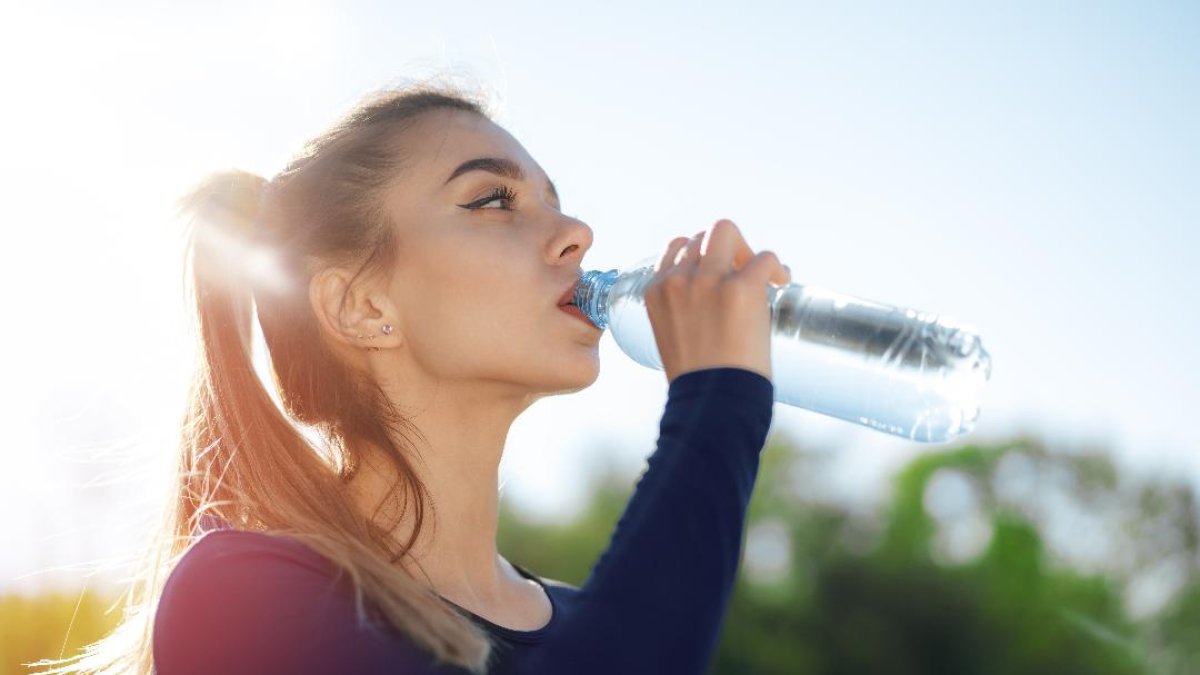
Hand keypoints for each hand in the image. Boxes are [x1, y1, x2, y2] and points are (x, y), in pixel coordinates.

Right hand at [645, 219, 790, 383]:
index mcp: (657, 292)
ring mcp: (709, 281)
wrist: (713, 402)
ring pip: (726, 231)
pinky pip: (764, 257)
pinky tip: (780, 282)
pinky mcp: (741, 287)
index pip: (676, 248)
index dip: (702, 254)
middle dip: (725, 247)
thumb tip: (713, 306)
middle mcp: (678, 280)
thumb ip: (683, 312)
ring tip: (762, 274)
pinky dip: (775, 267)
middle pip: (702, 234)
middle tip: (743, 272)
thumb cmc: (698, 382)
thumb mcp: (672, 338)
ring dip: (746, 250)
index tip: (719, 271)